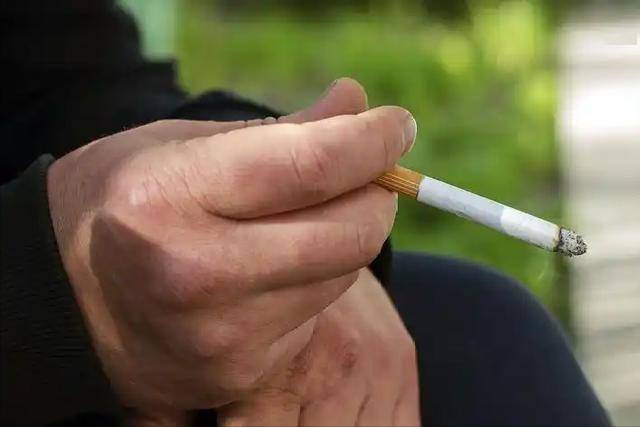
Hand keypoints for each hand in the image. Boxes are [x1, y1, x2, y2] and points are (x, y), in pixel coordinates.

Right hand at [47, 79, 416, 415]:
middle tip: (366, 172)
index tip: (397, 125)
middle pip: (347, 232)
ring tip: (304, 216)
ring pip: (343, 274)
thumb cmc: (125, 199)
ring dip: (347, 234)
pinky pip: (318, 313)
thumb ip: (279, 131)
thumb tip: (357, 105)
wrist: (66, 294)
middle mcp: (194, 274)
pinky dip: (317, 278)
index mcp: (169, 197)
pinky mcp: (240, 372)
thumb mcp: (183, 144)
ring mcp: (220, 336)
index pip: (311, 166)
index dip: (372, 142)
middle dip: (376, 195)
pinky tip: (276, 265)